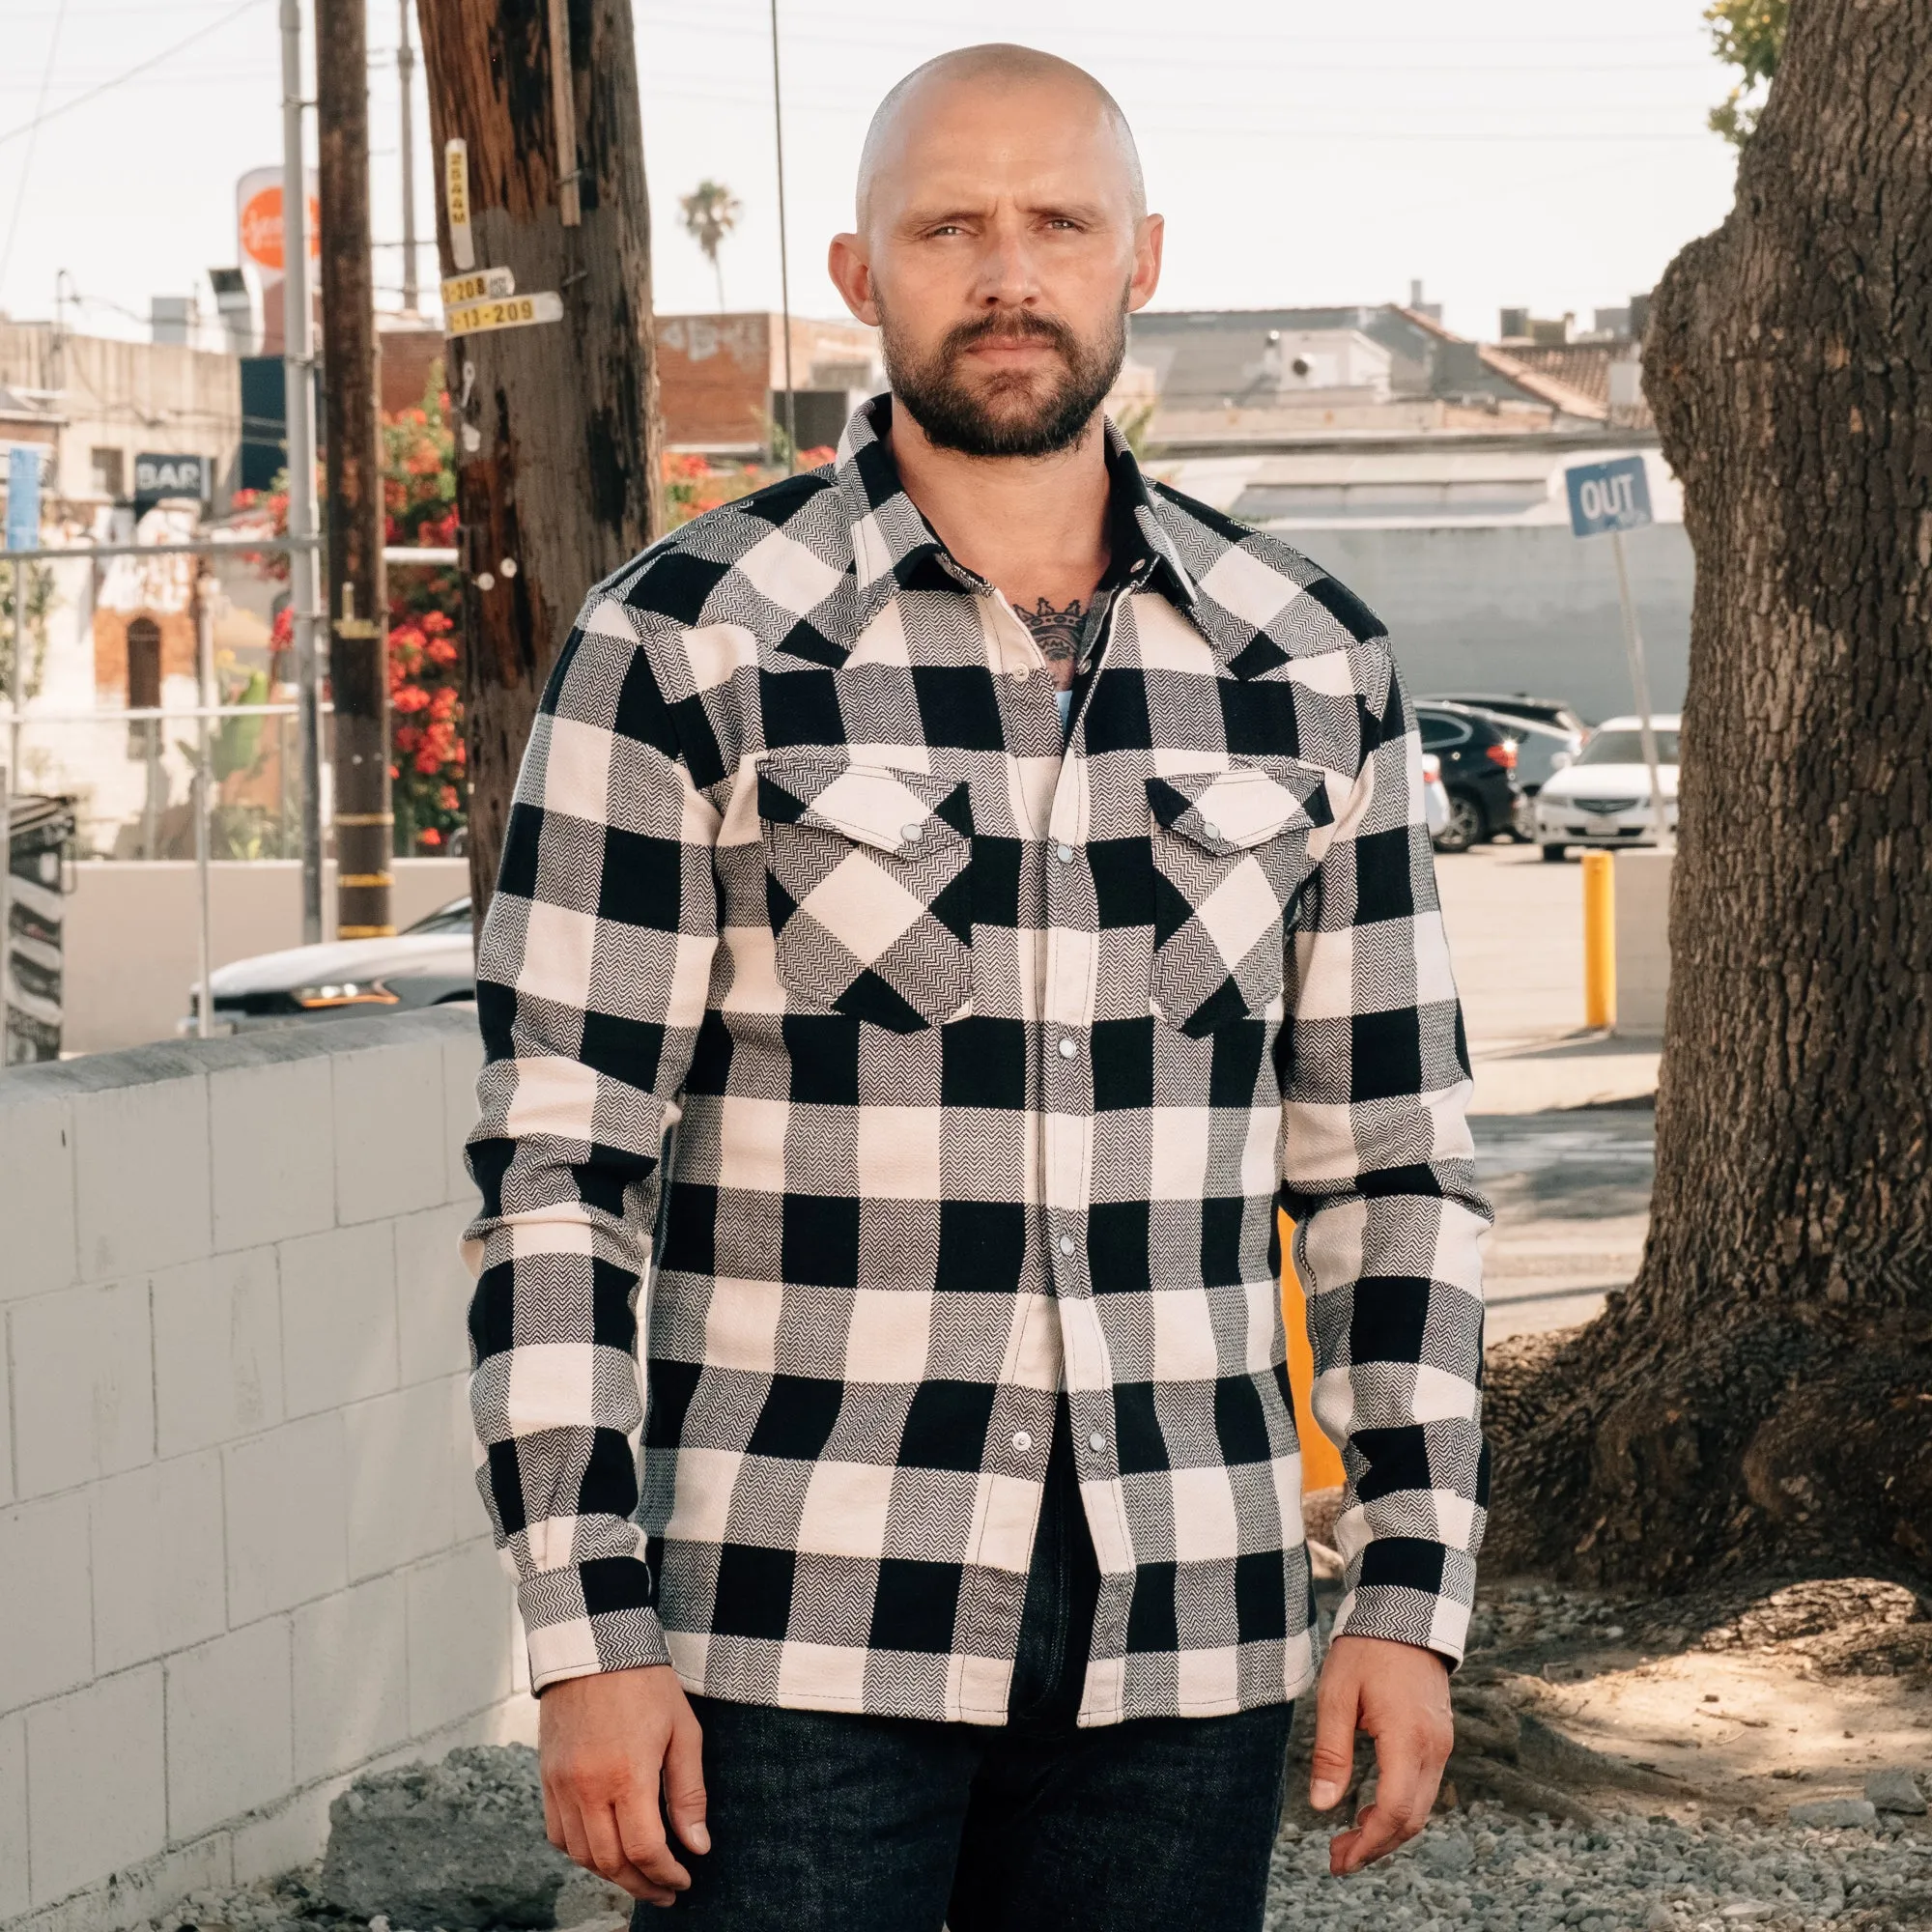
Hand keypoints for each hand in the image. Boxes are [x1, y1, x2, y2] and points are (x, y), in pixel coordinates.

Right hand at [539, 1666, 708, 1907]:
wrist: (595, 1646)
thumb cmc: (646, 1683)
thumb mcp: (683, 1731)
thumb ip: (689, 1793)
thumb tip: (698, 1845)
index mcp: (627, 1775)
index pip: (644, 1849)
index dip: (666, 1874)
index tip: (684, 1880)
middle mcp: (587, 1787)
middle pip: (611, 1862)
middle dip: (641, 1885)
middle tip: (664, 1891)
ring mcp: (561, 1785)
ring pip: (582, 1855)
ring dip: (611, 1874)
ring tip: (638, 1876)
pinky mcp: (546, 1778)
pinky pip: (558, 1834)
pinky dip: (581, 1853)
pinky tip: (604, 1850)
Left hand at [1307, 1634, 1452, 1875]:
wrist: (1406, 1611)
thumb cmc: (1367, 1648)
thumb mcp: (1337, 1695)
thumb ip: (1331, 1752)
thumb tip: (1322, 1806)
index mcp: (1409, 1739)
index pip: (1394, 1811)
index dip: (1367, 1843)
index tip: (1338, 1859)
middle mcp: (1434, 1749)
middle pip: (1410, 1819)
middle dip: (1375, 1847)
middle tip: (1337, 1859)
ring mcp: (1441, 1744)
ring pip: (1420, 1808)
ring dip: (1387, 1832)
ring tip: (1349, 1841)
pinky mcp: (1439, 1738)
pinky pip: (1424, 1789)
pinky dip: (1399, 1810)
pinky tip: (1371, 1811)